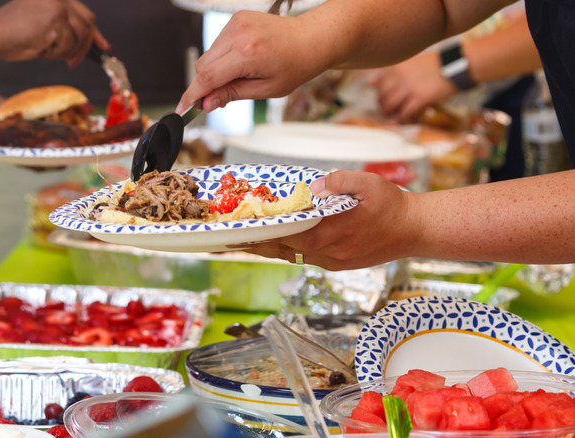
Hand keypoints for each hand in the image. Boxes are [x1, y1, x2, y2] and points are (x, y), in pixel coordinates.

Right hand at [0, 0, 108, 65]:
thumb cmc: (13, 34)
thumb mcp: (44, 26)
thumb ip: (65, 28)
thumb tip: (93, 42)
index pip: (84, 13)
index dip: (95, 33)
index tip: (104, 47)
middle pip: (88, 23)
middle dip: (85, 46)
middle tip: (74, 63)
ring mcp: (58, 5)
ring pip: (79, 36)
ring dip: (66, 52)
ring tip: (47, 52)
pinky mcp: (55, 18)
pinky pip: (68, 44)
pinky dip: (57, 53)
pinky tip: (41, 50)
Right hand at [177, 10, 323, 113]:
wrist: (310, 40)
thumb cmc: (295, 65)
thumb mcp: (265, 89)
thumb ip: (232, 95)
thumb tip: (207, 103)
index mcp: (248, 53)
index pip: (207, 77)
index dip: (192, 95)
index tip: (183, 109)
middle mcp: (239, 34)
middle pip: (203, 66)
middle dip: (204, 85)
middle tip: (217, 100)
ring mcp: (236, 23)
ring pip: (208, 55)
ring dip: (214, 71)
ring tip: (239, 77)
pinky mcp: (236, 18)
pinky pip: (218, 44)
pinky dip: (222, 57)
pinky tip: (240, 62)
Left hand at [245, 171, 421, 270]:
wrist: (416, 229)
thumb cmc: (393, 204)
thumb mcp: (368, 183)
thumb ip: (339, 181)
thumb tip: (313, 185)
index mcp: (336, 232)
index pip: (293, 236)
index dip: (267, 235)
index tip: (244, 232)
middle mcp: (333, 252)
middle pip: (287, 251)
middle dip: (260, 245)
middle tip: (235, 239)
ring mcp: (336, 261)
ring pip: (295, 257)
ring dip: (272, 249)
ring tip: (247, 241)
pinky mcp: (340, 264)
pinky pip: (308, 259)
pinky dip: (290, 250)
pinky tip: (277, 242)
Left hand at [372, 51, 457, 121]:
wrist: (455, 65)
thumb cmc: (434, 64)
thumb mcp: (410, 63)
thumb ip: (390, 73)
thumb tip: (370, 84)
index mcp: (396, 67)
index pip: (379, 85)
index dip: (380, 95)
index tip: (384, 99)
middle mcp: (399, 76)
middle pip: (382, 97)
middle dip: (383, 106)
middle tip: (388, 110)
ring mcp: (409, 87)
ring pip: (390, 106)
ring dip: (391, 113)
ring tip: (395, 115)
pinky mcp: (420, 98)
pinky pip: (404, 113)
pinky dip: (403, 118)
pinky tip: (405, 118)